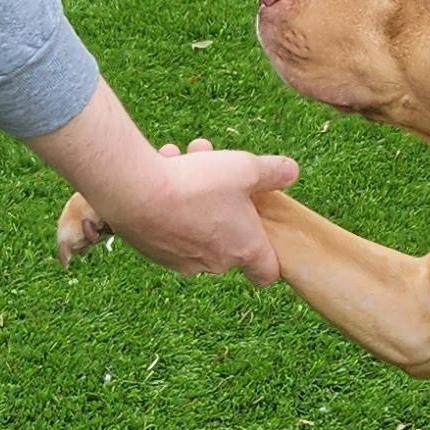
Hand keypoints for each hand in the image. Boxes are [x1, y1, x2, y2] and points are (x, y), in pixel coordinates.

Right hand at [30, 87, 296, 282]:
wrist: (137, 194)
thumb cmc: (199, 184)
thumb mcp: (246, 168)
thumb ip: (274, 171)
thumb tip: (292, 172)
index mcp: (244, 249)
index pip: (266, 272)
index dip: (269, 257)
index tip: (262, 237)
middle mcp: (214, 262)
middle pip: (228, 235)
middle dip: (224, 199)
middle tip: (214, 169)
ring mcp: (181, 261)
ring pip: (196, 225)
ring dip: (194, 195)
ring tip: (182, 156)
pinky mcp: (152, 252)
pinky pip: (169, 227)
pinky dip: (169, 203)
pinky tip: (162, 169)